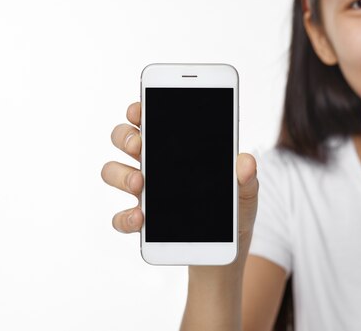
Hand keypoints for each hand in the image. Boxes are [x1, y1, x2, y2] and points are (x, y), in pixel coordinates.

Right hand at [101, 102, 258, 257]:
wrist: (227, 252)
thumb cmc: (234, 212)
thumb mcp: (247, 192)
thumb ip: (247, 177)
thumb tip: (245, 162)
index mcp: (180, 150)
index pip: (152, 120)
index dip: (141, 110)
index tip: (140, 109)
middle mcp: (156, 166)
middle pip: (124, 139)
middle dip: (125, 136)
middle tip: (139, 145)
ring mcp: (146, 193)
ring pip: (114, 172)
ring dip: (121, 174)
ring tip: (141, 183)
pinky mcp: (143, 224)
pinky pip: (121, 218)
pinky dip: (125, 217)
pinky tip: (141, 218)